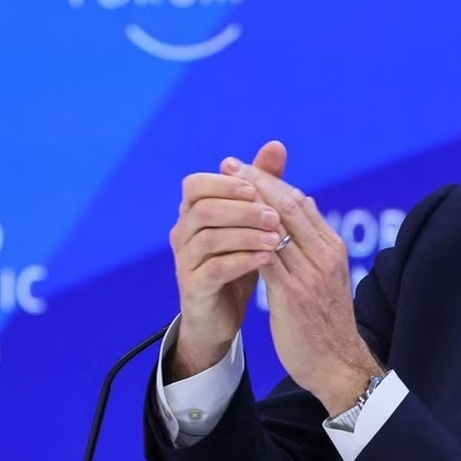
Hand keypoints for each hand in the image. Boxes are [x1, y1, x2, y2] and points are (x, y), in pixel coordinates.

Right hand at [167, 141, 287, 380]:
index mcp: (192, 212)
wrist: (221, 316)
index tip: (255, 187)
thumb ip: (261, 183)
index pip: (195, 184)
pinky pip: (214, 269)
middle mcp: (182, 233)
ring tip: (277, 238)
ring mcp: (184, 261)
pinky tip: (267, 258)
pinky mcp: (193, 288)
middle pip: (203, 209)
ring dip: (246, 234)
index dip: (224, 183)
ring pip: (209, 238)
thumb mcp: (251, 222)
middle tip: (275, 215)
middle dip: (242, 208)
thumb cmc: (237, 260)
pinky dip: (242, 260)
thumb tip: (276, 145)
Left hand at [224, 158, 383, 415]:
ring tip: (221, 187)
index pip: (300, 202)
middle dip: (256, 181)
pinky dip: (246, 238)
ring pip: (276, 225)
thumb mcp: (325, 278)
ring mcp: (310, 273)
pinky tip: (225, 228)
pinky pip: (266, 257)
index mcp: (332, 248)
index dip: (271, 182)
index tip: (245, 167)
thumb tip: (299, 215)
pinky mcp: (293, 294)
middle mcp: (325, 254)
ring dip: (246, 203)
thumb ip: (311, 247)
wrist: (338, 364)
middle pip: (288, 205)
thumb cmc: (326, 322)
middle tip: (230, 164)